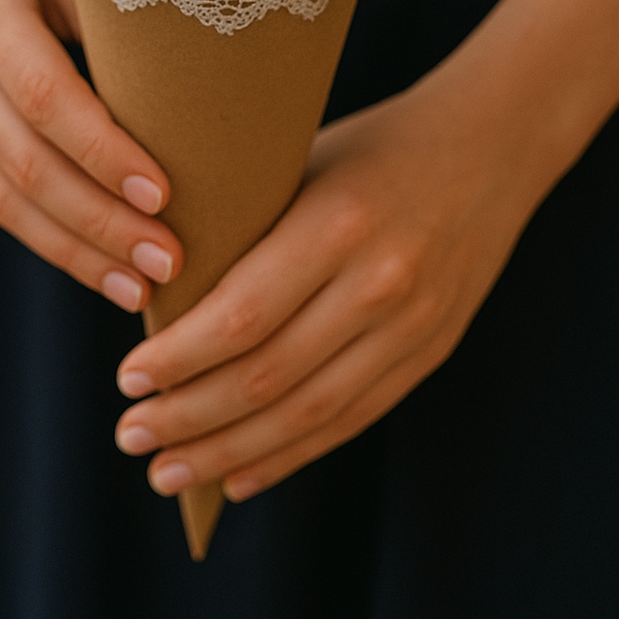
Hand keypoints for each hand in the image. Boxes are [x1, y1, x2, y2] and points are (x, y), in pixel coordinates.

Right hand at [0, 0, 182, 310]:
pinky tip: (99, 267)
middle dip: (99, 223)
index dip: (103, 153)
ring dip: (74, 250)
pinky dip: (47, 238)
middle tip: (172, 262)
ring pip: (0, 195)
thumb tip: (202, 68)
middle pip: (23, 164)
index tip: (166, 193)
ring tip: (141, 290)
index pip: (45, 98)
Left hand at [111, 63, 552, 499]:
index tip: (126, 380)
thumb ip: (248, 225)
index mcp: (338, 222)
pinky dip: (291, 454)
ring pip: (308, 413)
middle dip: (189, 417)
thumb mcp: (305, 160)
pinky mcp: (432, 352)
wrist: (492, 145)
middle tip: (130, 436)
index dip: (178, 361)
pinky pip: (353, 418)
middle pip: (268, 376)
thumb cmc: (376, 142)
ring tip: (168, 471)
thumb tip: (160, 290)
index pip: (241, 316)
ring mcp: (414, 326)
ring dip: (230, 452)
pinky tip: (240, 476)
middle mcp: (380, 282)